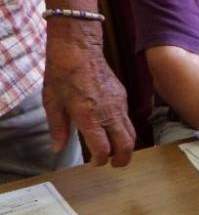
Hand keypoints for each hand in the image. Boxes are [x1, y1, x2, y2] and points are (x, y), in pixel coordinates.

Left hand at [42, 19, 134, 166]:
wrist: (79, 48)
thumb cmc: (62, 73)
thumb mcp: (52, 101)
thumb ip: (57, 127)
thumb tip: (58, 147)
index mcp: (89, 115)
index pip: (102, 148)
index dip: (100, 160)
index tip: (95, 163)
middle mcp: (108, 113)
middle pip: (125, 145)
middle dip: (122, 160)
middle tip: (115, 165)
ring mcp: (119, 105)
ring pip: (131, 134)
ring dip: (126, 147)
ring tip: (118, 152)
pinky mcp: (123, 98)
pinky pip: (128, 119)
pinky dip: (124, 130)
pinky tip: (113, 129)